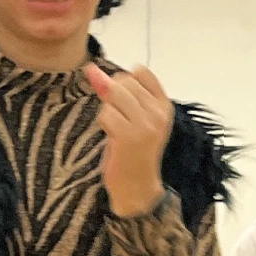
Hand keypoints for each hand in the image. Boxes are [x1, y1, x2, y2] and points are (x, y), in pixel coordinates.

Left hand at [81, 64, 173, 217]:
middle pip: (124, 81)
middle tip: (120, 119)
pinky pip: (106, 113)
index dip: (126, 82)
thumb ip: (116, 92)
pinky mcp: (128, 135)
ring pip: (114, 95)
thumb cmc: (132, 150)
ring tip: (117, 129)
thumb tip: (91, 68)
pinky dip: (104, 123)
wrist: (137, 186)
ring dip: (108, 111)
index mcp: (164, 106)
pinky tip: (113, 137)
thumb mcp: (134, 117)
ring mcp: (145, 124)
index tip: (125, 101)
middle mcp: (158, 113)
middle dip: (113, 97)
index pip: (142, 72)